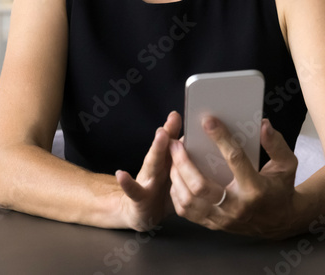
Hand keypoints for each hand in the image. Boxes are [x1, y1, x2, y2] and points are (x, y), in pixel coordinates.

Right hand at [114, 111, 180, 231]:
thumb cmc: (162, 190)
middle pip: (164, 148)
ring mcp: (147, 179)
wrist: (140, 212)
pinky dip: (127, 183)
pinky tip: (121, 175)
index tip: (182, 113)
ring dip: (156, 149)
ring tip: (161, 135)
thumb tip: (203, 141)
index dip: (177, 128)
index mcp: (168, 162)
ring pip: (152, 164)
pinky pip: (134, 190)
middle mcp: (156, 167)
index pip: (173, 143)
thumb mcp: (174, 172)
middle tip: (174, 118)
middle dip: (170, 132)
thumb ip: (185, 157)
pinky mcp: (139, 196)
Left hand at [168, 117, 298, 237]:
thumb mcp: (287, 165)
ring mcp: (222, 219)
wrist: (280, 222)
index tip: (208, 121)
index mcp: (255, 189)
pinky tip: (175, 176)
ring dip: (176, 176)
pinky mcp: (213, 225)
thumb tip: (263, 125)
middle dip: (183, 162)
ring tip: (172, 157)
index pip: (235, 160)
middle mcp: (236, 206)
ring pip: (189, 200)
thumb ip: (276, 144)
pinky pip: (187, 211)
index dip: (220, 138)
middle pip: (200, 185)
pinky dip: (177, 193)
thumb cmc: (281, 189)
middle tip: (175, 143)